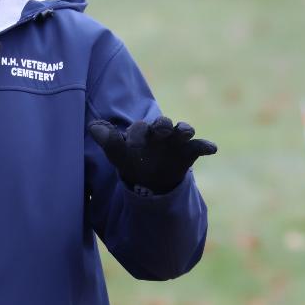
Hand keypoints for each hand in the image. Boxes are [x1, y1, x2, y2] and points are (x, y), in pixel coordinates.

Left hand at [88, 116, 216, 193]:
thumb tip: (92, 126)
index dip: (137, 134)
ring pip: (182, 130)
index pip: (139, 128)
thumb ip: (109, 142)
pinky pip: (199, 146)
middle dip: (162, 125)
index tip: (133, 145)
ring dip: (183, 129)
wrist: (152, 180)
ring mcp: (176, 141)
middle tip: (161, 129)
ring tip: (185, 132)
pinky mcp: (189, 152)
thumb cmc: (133, 162)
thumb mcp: (120, 155)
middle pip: (162, 124)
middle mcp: (160, 132)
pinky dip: (206, 145)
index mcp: (141, 131)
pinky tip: (211, 148)